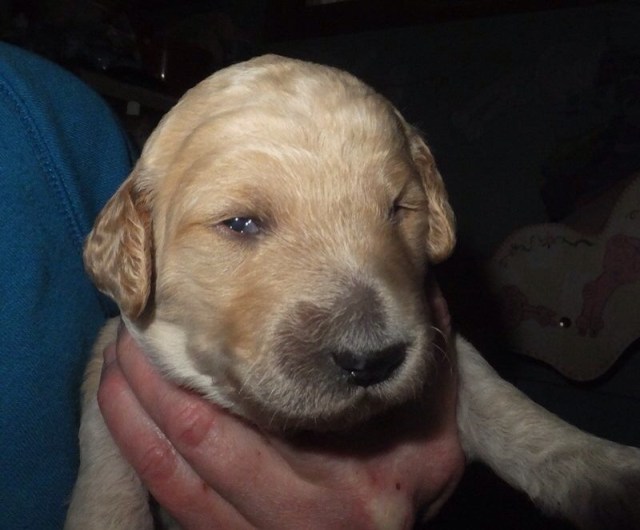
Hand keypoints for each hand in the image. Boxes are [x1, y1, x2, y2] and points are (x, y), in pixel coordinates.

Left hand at [98, 289, 463, 528]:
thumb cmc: (419, 469)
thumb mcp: (439, 417)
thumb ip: (422, 352)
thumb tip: (409, 282)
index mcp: (351, 477)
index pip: (268, 412)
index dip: (217, 359)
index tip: (193, 306)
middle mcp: (297, 515)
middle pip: (201, 438)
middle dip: (156, 377)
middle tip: (134, 323)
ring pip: (172, 470)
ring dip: (132, 409)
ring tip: (116, 355)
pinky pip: (168, 497)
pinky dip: (135, 447)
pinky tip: (118, 406)